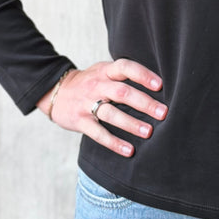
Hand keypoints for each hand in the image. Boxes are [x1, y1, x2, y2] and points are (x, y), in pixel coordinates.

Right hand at [37, 59, 166, 156]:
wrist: (55, 91)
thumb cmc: (89, 82)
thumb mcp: (103, 71)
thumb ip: (123, 75)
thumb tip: (157, 84)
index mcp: (105, 71)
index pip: (125, 67)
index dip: (142, 75)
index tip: (160, 85)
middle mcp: (96, 85)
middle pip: (121, 92)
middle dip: (144, 103)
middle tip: (162, 113)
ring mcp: (87, 103)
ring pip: (111, 113)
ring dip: (131, 123)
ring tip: (149, 132)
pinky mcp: (80, 121)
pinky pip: (98, 133)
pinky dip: (114, 142)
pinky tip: (129, 150)